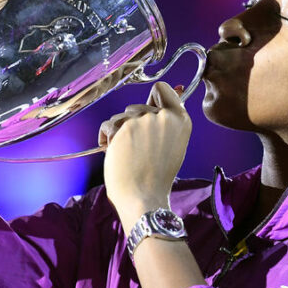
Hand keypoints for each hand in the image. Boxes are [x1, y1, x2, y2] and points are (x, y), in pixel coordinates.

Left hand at [99, 82, 189, 228]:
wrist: (144, 197)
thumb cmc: (156, 177)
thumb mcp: (172, 145)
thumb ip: (168, 122)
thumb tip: (176, 90)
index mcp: (181, 120)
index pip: (163, 89)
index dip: (152, 100)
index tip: (148, 116)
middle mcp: (164, 116)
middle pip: (138, 106)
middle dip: (132, 123)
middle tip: (137, 148)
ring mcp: (144, 120)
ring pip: (121, 116)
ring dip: (118, 132)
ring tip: (126, 153)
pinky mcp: (124, 127)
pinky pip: (108, 125)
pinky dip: (106, 137)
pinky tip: (113, 152)